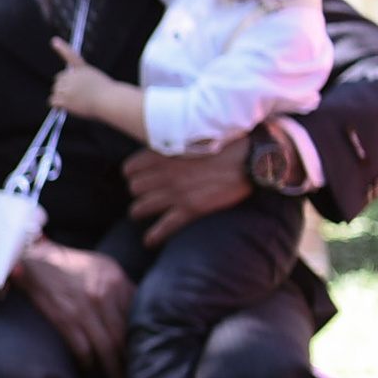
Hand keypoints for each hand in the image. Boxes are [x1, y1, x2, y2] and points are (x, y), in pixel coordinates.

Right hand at [12, 238, 132, 377]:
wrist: (34, 261)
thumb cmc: (70, 265)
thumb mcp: (102, 266)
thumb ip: (122, 287)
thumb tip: (139, 311)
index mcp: (116, 281)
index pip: (136, 317)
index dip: (141, 341)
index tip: (144, 357)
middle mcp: (103, 295)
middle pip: (123, 337)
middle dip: (130, 363)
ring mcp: (84, 309)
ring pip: (106, 348)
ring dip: (113, 370)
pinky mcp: (64, 319)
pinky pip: (82, 349)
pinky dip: (89, 364)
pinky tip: (92, 373)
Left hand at [48, 38, 115, 118]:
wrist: (109, 101)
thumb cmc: (107, 95)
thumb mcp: (96, 80)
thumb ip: (81, 81)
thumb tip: (64, 92)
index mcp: (82, 69)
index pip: (71, 56)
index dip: (62, 48)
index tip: (54, 40)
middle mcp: (73, 76)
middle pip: (58, 80)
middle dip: (63, 87)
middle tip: (76, 95)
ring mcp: (68, 87)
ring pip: (55, 91)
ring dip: (62, 97)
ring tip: (76, 101)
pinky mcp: (64, 99)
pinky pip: (52, 101)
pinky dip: (57, 105)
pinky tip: (65, 107)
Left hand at [123, 141, 254, 247]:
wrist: (248, 158)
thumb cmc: (225, 142)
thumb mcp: (193, 135)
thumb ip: (174, 143)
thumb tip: (167, 146)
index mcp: (161, 154)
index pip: (129, 169)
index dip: (133, 173)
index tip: (139, 175)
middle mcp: (163, 175)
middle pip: (134, 189)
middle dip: (139, 191)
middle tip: (146, 193)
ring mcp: (175, 193)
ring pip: (139, 208)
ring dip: (139, 211)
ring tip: (141, 214)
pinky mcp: (190, 209)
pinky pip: (163, 228)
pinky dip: (154, 237)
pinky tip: (149, 242)